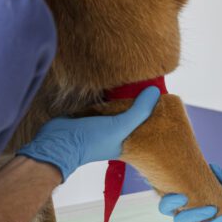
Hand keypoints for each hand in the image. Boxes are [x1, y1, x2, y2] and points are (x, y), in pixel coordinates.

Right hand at [16, 86, 159, 180]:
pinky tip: (118, 83)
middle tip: (152, 84)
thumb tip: (155, 92)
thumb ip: (138, 111)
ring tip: (139, 80)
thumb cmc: (92, 141)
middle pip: (132, 114)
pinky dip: (110, 94)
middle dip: (140, 102)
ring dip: (124, 96)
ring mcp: (102, 122)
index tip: (164, 98)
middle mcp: (115, 132)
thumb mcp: (119, 127)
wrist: (58, 142)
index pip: (145, 126)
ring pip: (118, 107)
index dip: (153, 114)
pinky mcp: (90, 113)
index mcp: (126, 140)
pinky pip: (104, 101)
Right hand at [158, 164, 221, 221]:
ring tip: (213, 209)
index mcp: (190, 204)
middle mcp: (187, 217)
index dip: (168, 197)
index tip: (181, 193)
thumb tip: (212, 166)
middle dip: (172, 202)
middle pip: (166, 209)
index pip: (168, 200)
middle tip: (186, 197)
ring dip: (195, 213)